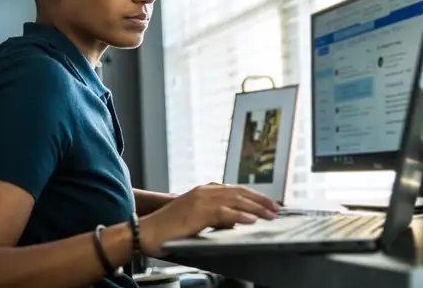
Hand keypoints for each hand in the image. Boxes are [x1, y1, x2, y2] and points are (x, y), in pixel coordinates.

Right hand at [138, 184, 279, 256]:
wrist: (146, 232)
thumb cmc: (169, 229)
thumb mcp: (197, 219)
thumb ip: (216, 217)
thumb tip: (236, 222)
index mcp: (205, 191)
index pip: (236, 190)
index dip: (255, 196)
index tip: (269, 203)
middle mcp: (205, 191)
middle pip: (240, 193)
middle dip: (260, 200)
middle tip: (276, 208)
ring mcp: (201, 200)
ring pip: (235, 201)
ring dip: (256, 207)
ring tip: (270, 214)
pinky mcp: (197, 212)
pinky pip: (224, 213)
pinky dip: (240, 216)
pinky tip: (251, 220)